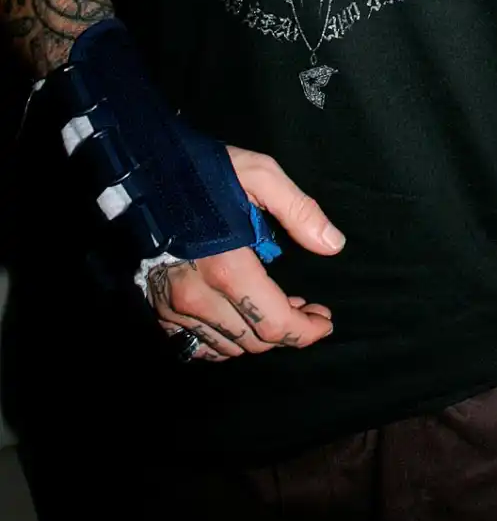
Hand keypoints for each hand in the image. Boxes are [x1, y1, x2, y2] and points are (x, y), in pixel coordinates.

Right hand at [147, 146, 344, 362]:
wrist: (138, 172)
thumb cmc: (201, 172)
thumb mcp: (259, 175)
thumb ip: (298, 210)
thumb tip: (333, 244)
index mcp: (228, 269)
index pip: (275, 324)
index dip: (307, 331)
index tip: (325, 322)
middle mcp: (198, 298)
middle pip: (254, 342)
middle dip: (288, 332)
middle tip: (306, 310)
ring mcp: (173, 308)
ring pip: (227, 348)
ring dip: (257, 336)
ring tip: (276, 310)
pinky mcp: (157, 309)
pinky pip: (195, 346)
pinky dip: (223, 342)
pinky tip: (237, 321)